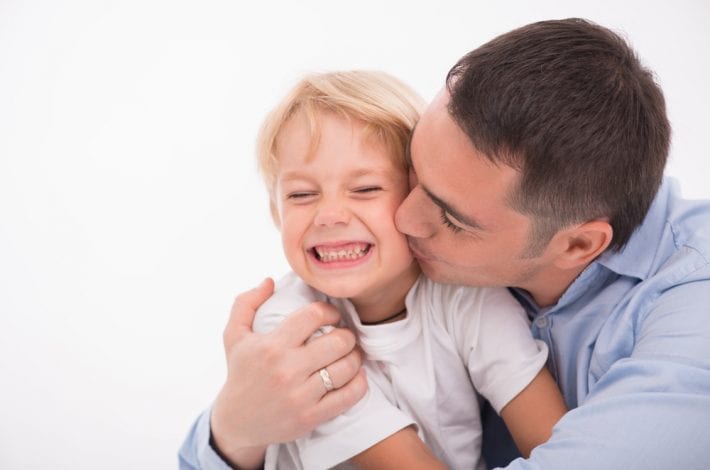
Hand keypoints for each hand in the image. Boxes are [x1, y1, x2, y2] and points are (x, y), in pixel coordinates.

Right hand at [211, 278, 366, 468]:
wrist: (236, 422)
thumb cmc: (240, 373)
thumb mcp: (234, 336)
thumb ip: (246, 303)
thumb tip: (269, 281)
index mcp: (272, 345)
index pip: (315, 315)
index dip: (329, 311)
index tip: (330, 317)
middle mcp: (287, 369)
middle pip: (338, 341)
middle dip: (346, 335)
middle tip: (342, 337)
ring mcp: (301, 395)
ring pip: (347, 367)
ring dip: (355, 357)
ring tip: (349, 355)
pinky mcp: (311, 416)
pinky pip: (349, 395)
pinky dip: (359, 383)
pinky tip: (354, 376)